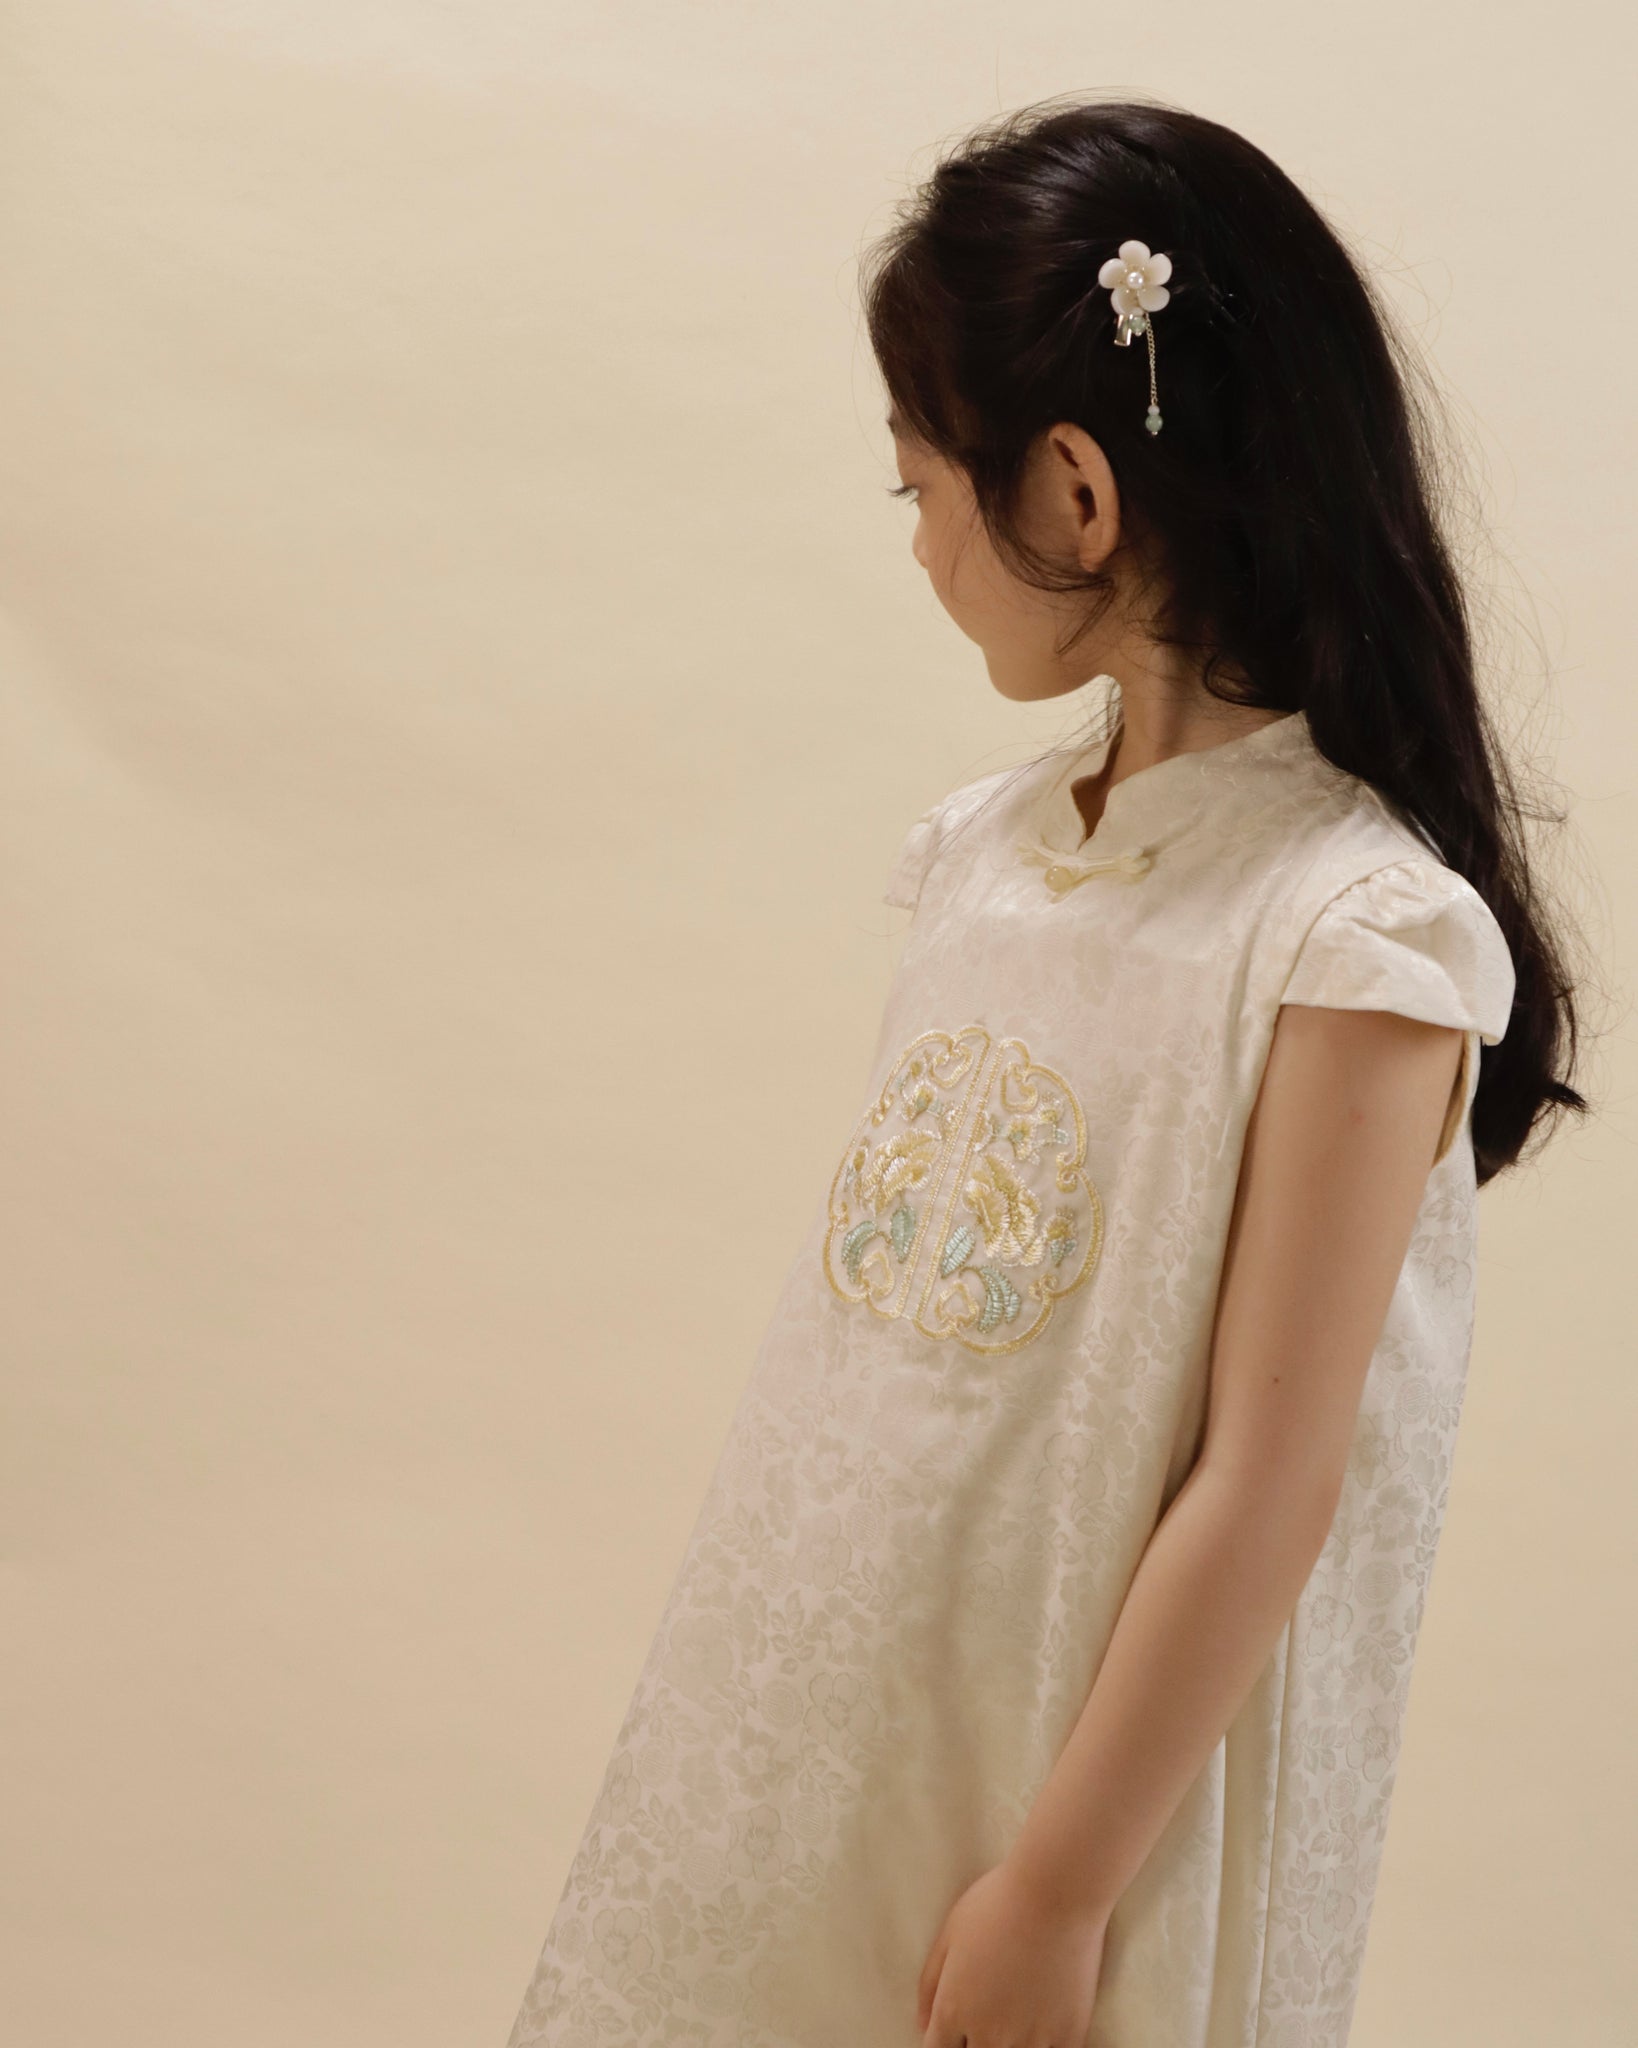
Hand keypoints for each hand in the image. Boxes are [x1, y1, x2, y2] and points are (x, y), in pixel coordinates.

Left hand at [916, 1854, 1109, 2046]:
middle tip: (991, 2011)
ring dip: (1009, 2044)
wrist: (1057, 1893)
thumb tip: (922, 2025)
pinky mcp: (1067, 2037)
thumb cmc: (998, 1903)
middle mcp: (988, 2035)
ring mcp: (1029, 2041)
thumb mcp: (950, 1933)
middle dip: (975, 2042)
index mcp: (953, 2011)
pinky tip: (1045, 2024)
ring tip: (1017, 2015)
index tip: (957, 2029)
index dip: (945, 2042)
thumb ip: (930, 1984)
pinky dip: (1045, 2044)